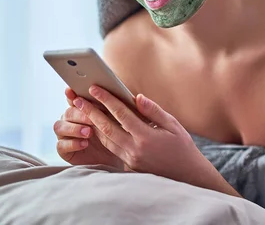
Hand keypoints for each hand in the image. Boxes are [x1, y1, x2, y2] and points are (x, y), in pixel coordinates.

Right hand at [53, 87, 123, 169]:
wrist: (122, 160)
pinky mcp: (67, 151)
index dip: (73, 93)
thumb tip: (139, 98)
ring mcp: (68, 135)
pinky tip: (84, 143)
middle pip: (68, 111)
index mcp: (86, 109)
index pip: (76, 98)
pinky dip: (72, 143)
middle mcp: (74, 120)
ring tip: (88, 131)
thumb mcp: (127, 123)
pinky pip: (61, 145)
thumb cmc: (125, 137)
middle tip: (91, 117)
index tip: (73, 90)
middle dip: (79, 112)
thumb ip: (130, 110)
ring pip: (59, 126)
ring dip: (73, 127)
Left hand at [74, 85, 236, 194]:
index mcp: (146, 137)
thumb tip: (136, 97)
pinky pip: (111, 148)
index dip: (107, 99)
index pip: (121, 114)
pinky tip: (96, 125)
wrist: (187, 176)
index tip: (95, 88)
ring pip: (105, 139)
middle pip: (106, 127)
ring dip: (92, 123)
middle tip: (77, 99)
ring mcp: (129, 160)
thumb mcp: (173, 125)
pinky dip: (101, 135)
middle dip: (91, 111)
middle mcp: (134, 149)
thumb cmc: (182, 147)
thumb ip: (153, 111)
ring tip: (82, 110)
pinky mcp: (128, 166)